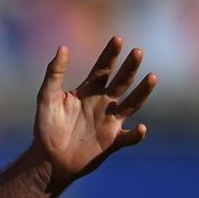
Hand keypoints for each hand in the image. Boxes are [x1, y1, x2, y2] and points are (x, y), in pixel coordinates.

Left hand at [34, 37, 156, 188]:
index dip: (110, 55)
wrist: (48, 158)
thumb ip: (54, 74)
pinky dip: (136, 135)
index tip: (117, 39)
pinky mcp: (112, 142)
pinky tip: (141, 128)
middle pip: (121, 82)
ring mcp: (110, 122)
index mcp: (88, 91)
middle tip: (137, 52)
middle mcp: (103, 103)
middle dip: (129, 68)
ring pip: (132, 105)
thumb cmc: (46, 127)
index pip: (102, 69)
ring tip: (151, 77)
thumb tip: (63, 47)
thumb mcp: (46, 98)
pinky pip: (128, 138)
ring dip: (142, 92)